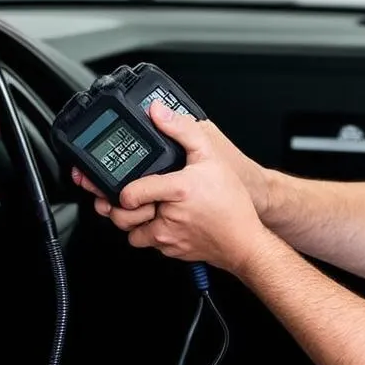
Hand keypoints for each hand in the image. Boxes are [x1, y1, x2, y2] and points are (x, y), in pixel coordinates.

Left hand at [70, 114, 270, 230]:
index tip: (125, 187)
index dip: (121, 189)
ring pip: (133, 235)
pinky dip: (151, 235)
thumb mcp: (211, 157)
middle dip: (118, 208)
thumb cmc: (232, 204)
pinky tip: (161, 222)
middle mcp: (167, 218)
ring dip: (133, 224)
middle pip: (122, 218)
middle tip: (125, 198)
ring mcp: (168, 239)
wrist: (245, 241)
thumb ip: (182, 131)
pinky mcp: (172, 252)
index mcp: (175, 191)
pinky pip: (150, 246)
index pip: (130, 194)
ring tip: (143, 210)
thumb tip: (158, 112)